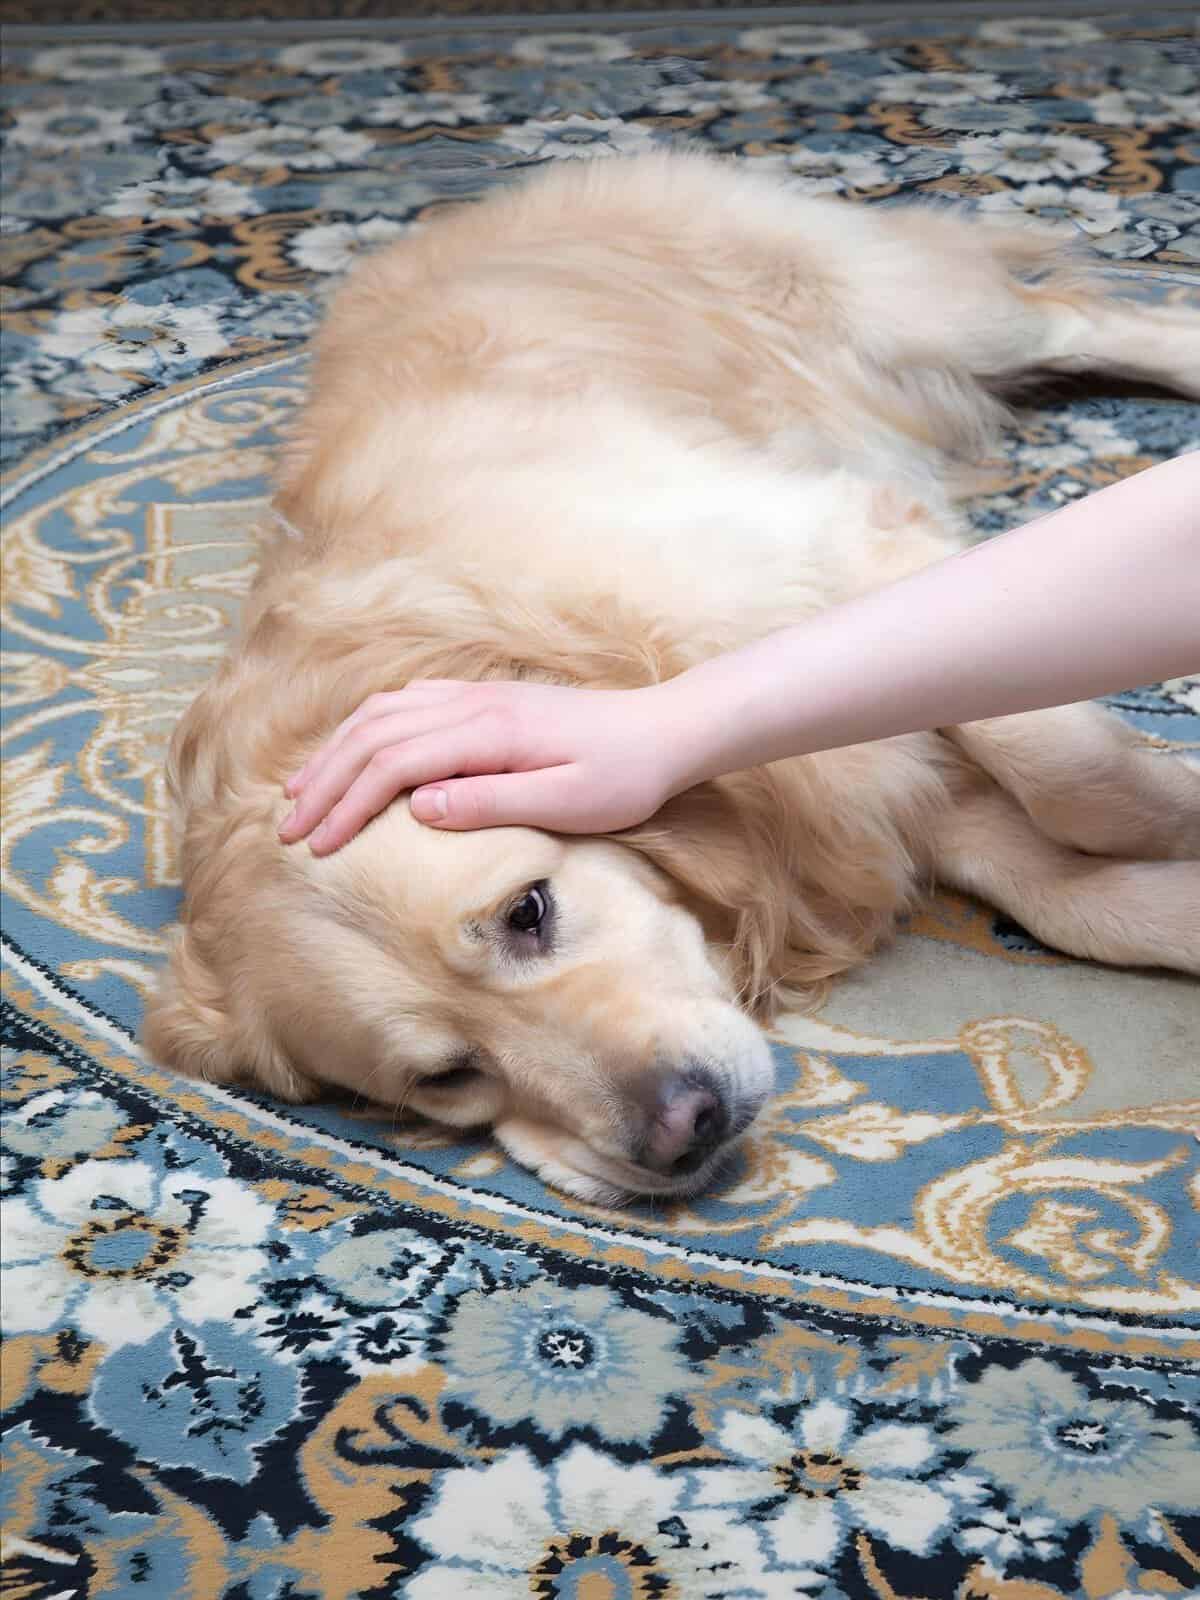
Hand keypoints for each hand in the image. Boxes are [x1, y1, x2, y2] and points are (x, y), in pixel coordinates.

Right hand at [278, 678, 694, 852]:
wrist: (666, 730)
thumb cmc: (624, 776)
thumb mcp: (568, 802)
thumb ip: (492, 802)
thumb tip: (419, 808)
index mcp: (487, 733)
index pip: (393, 764)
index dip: (347, 805)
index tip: (316, 847)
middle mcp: (472, 704)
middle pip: (373, 734)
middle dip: (324, 782)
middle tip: (287, 828)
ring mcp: (476, 696)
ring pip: (382, 714)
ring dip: (336, 752)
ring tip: (301, 792)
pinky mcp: (485, 700)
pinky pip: (407, 703)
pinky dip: (366, 728)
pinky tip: (354, 751)